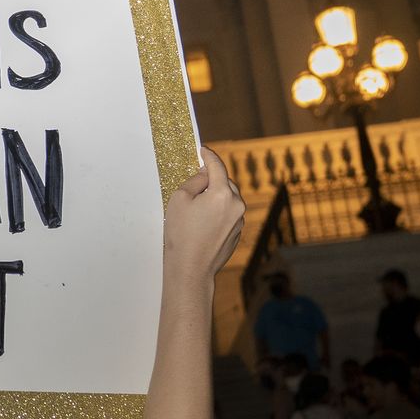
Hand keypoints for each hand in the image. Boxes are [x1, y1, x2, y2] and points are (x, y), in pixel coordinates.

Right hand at [164, 147, 244, 279]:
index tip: (203, 150)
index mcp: (222, 194)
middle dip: (212, 180)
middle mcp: (236, 205)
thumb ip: (195, 181)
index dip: (208, 156)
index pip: (217, 166)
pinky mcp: (238, 233)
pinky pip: (229, 214)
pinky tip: (203, 225)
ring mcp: (239, 220)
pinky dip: (219, 212)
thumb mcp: (179, 199)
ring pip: (229, 199)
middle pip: (226, 182)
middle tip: (195, 186)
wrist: (191, 268)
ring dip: (216, 197)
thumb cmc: (181, 234)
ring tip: (196, 211)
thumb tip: (206, 175)